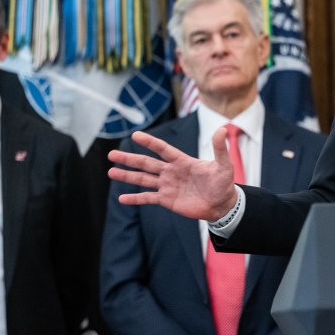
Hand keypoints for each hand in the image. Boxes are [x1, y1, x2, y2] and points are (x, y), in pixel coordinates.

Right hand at [108, 128, 237, 220]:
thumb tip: (223, 129)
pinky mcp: (167, 200)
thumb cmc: (224, 184)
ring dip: (127, 176)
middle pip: (147, 163)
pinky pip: (148, 198)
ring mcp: (167, 186)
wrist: (222, 205)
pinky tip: (122, 198)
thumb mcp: (224, 166)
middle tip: (111, 154)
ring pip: (143, 179)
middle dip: (129, 159)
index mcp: (182, 161)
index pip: (163, 149)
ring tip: (110, 172)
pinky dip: (135, 198)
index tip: (135, 135)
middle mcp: (171, 172)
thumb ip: (219, 149)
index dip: (150, 142)